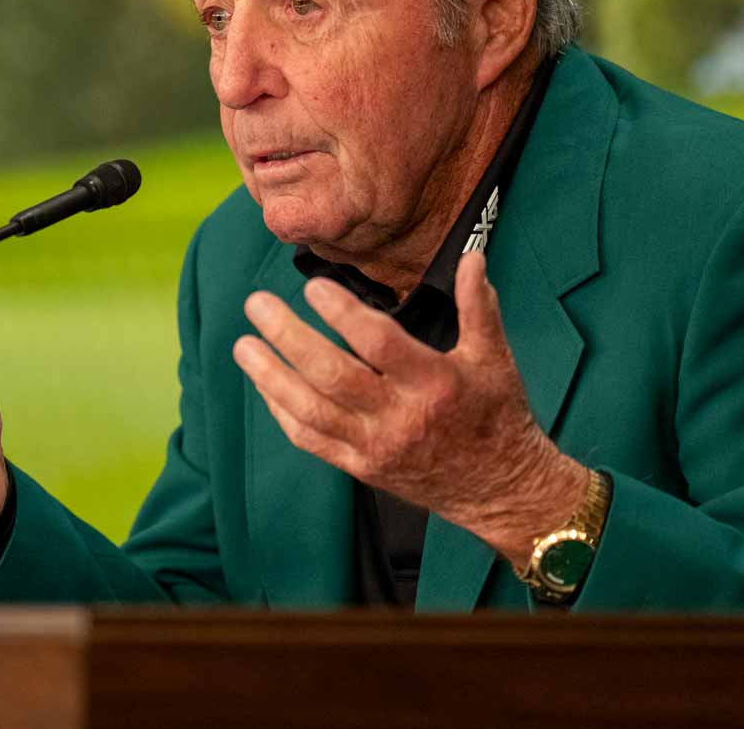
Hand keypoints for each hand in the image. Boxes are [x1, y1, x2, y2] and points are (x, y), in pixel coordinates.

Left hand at [232, 250, 587, 565]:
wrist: (500, 488)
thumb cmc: (496, 415)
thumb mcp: (495, 358)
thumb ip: (478, 306)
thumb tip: (471, 255)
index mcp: (435, 383)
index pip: (378, 343)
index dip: (342, 312)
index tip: (313, 287)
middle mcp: (400, 417)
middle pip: (332, 375)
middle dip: (288, 337)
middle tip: (256, 304)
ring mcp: (375, 446)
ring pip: (311, 411)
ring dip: (270, 376)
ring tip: (242, 343)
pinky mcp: (361, 468)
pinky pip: (311, 440)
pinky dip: (282, 411)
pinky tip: (264, 383)